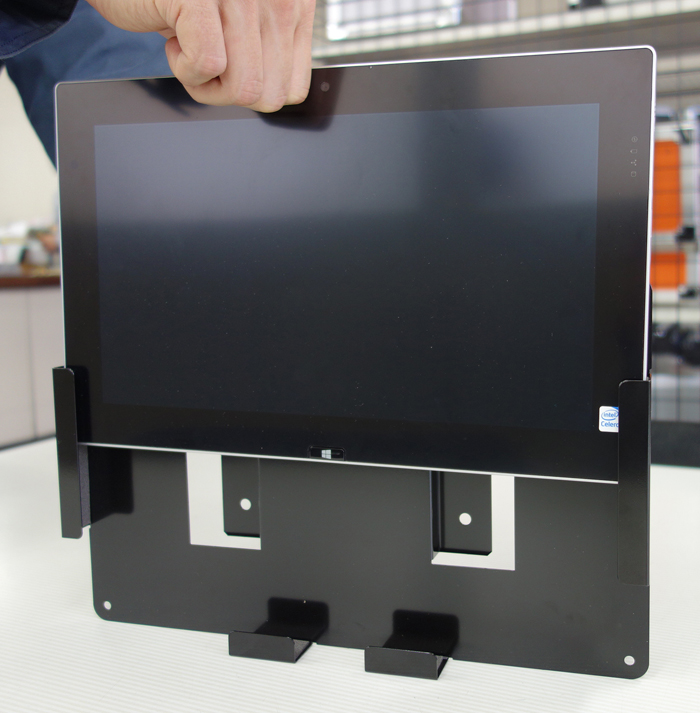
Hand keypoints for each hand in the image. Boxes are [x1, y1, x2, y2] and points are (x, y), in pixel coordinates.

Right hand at [86, 0, 315, 110]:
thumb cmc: (184, 6)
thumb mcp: (244, 30)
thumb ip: (274, 57)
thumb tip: (284, 94)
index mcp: (294, 4)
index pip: (293, 90)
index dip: (253, 92)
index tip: (229, 61)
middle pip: (269, 97)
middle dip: (228, 91)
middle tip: (205, 55)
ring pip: (244, 89)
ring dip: (205, 82)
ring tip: (189, 43)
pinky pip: (208, 66)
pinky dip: (183, 68)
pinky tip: (174, 38)